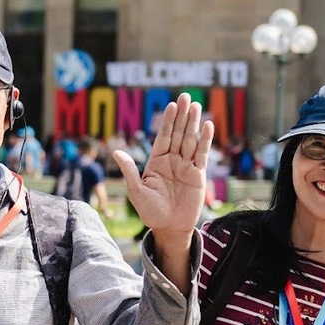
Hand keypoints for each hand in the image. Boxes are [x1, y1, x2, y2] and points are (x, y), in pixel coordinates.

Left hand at [114, 93, 212, 240]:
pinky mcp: (198, 175)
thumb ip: (130, 171)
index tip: (171, 106)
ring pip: (191, 140)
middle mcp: (172, 161)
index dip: (168, 121)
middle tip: (185, 96)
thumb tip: (117, 152)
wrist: (169, 228)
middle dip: (181, 116)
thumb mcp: (137, 191)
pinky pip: (202, 154)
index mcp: (157, 162)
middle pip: (178, 134)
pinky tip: (208, 126)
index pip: (163, 137)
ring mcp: (186, 167)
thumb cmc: (150, 212)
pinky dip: (205, 140)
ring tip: (196, 105)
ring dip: (193, 123)